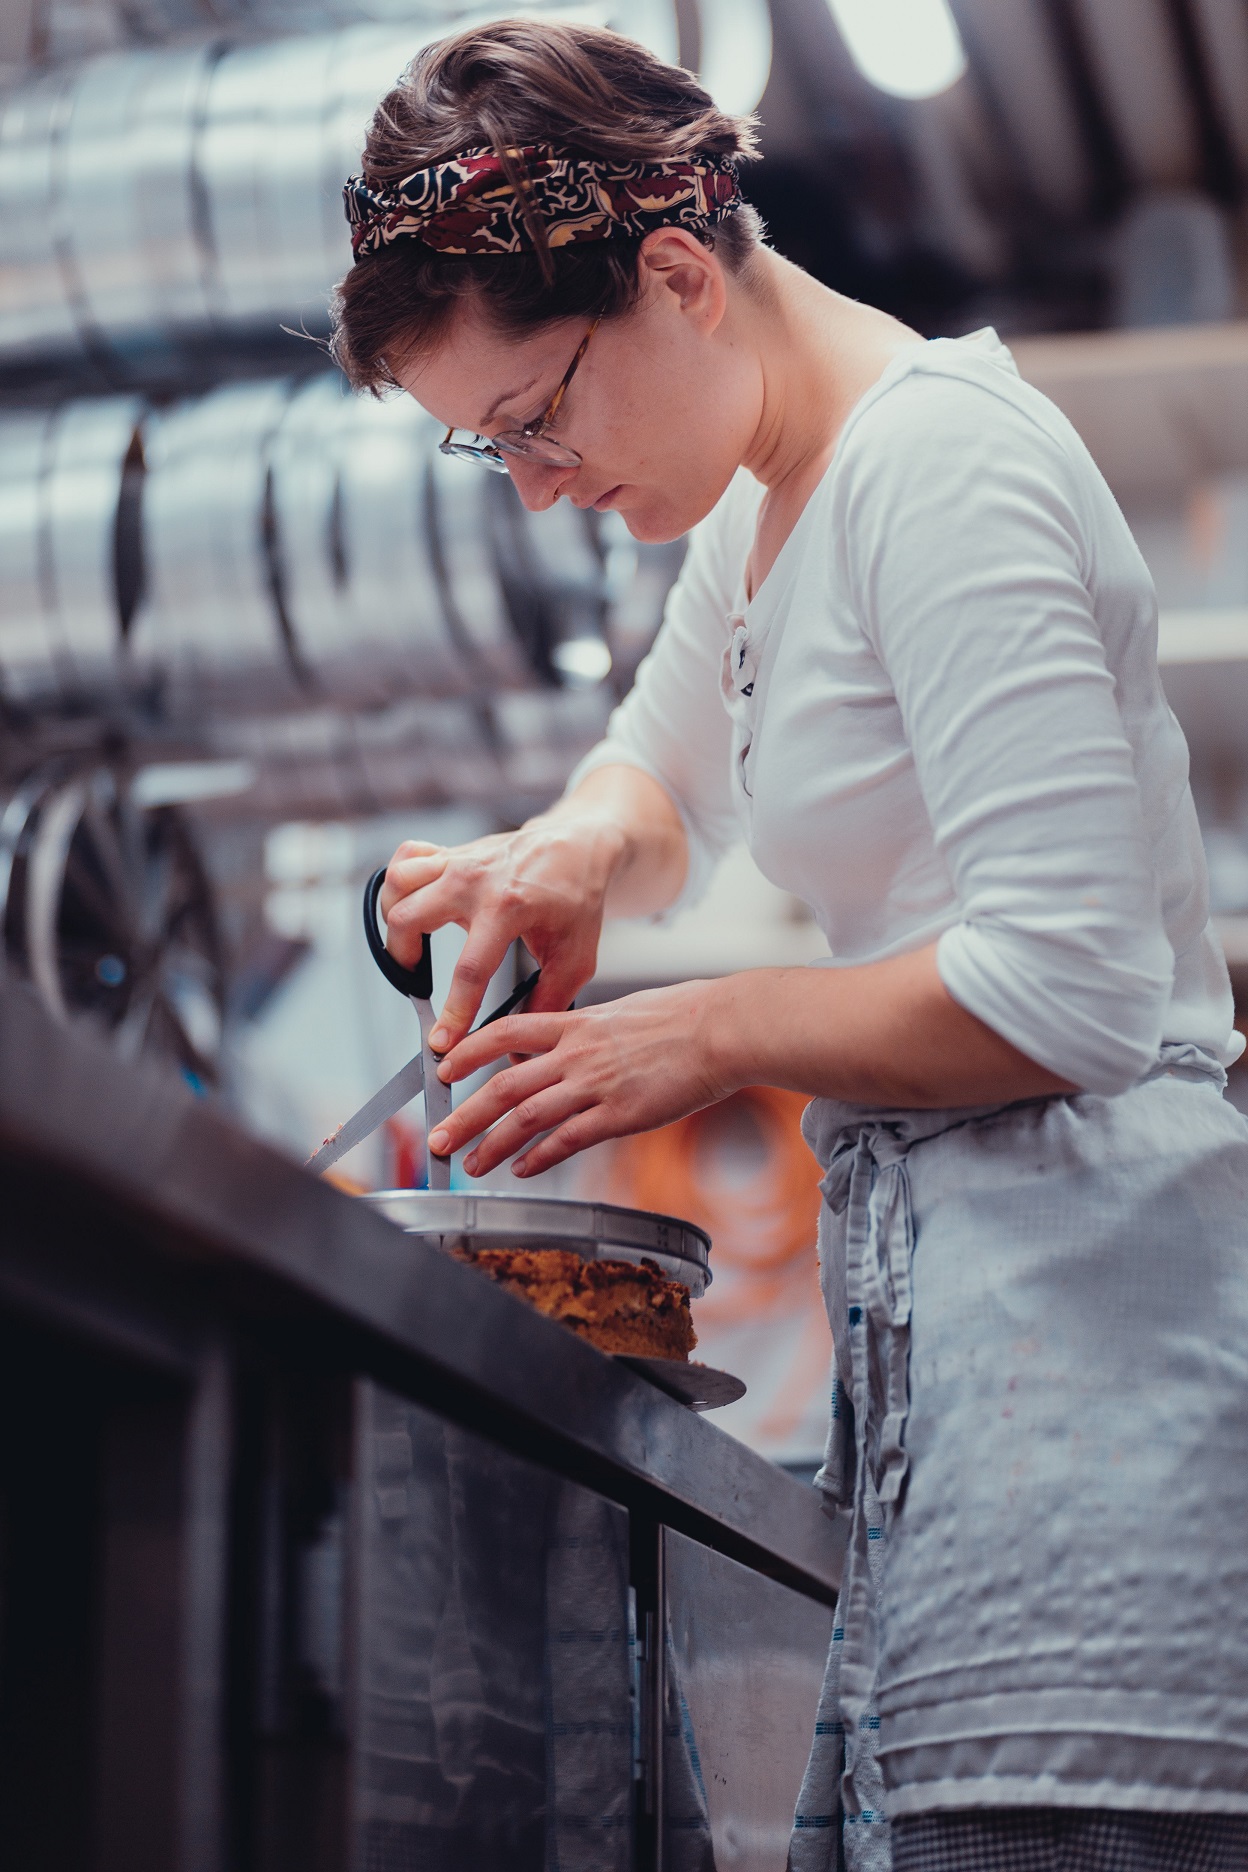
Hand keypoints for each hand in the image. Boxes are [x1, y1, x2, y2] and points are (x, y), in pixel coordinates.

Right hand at [377, 818, 623, 1047]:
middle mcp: (474, 880)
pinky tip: (414, 904)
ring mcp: (458, 861)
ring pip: (397, 887)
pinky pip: (404, 859)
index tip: (441, 1042)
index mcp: (508, 907)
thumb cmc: (577, 901)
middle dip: (403, 960)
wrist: (576, 847)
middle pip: (408, 920)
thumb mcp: (575, 958)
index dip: (453, 1013)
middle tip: (418, 981)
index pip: (469, 970)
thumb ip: (546, 1003)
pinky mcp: (450, 853)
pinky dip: (398, 883)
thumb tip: (516, 1050)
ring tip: (413, 943)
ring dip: (395, 920)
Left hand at [426, 981, 734, 1178]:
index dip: (469, 1051)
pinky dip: (540, 1157)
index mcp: (576, 1023)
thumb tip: (567, 1042)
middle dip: (466, 1114)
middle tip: (440, 1136)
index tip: (443, 1067)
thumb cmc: (682, 1017)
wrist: (720, 1028)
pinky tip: (522, 1170)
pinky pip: (568, 1139)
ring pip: (527, 1116)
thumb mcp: (621, 1012)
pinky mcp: (620, 1114)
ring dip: (493, 1144)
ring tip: (471, 1163)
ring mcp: (596, 1084)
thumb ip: (587, 1031)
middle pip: (504, 1084)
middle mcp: (577, 1053)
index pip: (506, 1032)